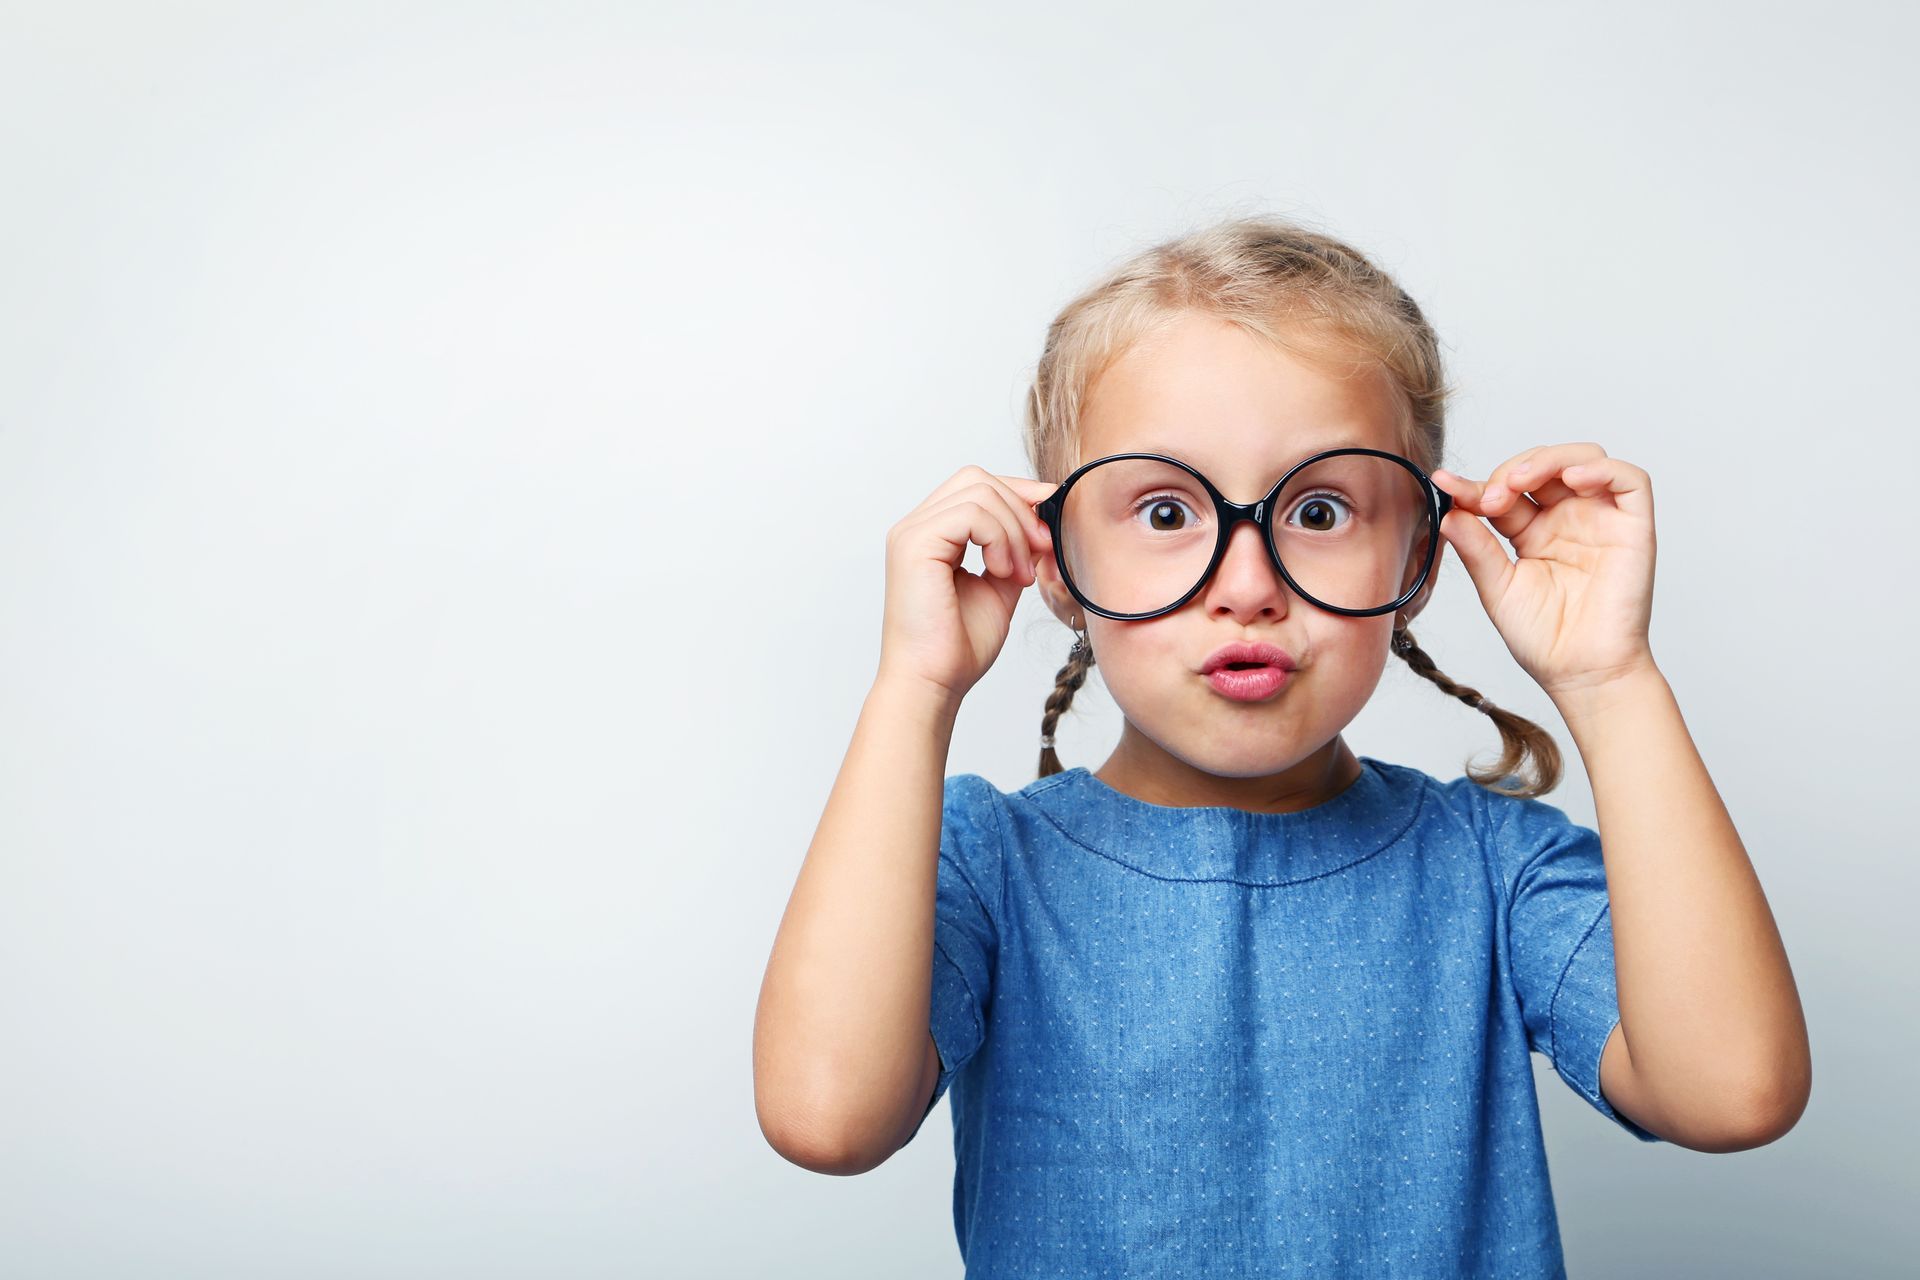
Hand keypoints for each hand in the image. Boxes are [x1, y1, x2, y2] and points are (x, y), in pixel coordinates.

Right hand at [876, 465, 1056, 705]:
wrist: (934, 682)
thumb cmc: (959, 646)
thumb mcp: (999, 586)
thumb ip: (1014, 550)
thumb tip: (1039, 516)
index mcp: (931, 534)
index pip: (976, 486)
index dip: (1018, 496)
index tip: (1047, 528)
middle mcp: (915, 527)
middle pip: (977, 478)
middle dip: (1020, 508)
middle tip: (1041, 550)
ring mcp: (911, 533)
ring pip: (979, 491)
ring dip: (1013, 530)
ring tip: (1019, 574)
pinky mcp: (915, 544)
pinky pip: (971, 513)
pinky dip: (999, 538)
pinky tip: (1003, 573)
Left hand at [1430, 443, 1657, 698]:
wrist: (1581, 673)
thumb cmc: (1544, 639)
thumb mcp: (1497, 588)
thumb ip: (1476, 548)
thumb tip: (1448, 511)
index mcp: (1532, 532)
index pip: (1505, 492)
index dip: (1474, 484)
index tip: (1445, 483)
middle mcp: (1567, 519)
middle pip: (1543, 465)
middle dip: (1510, 470)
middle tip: (1489, 496)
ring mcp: (1600, 520)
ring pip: (1584, 459)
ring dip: (1548, 459)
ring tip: (1518, 482)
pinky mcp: (1633, 527)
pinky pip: (1630, 480)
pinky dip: (1601, 469)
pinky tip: (1572, 479)